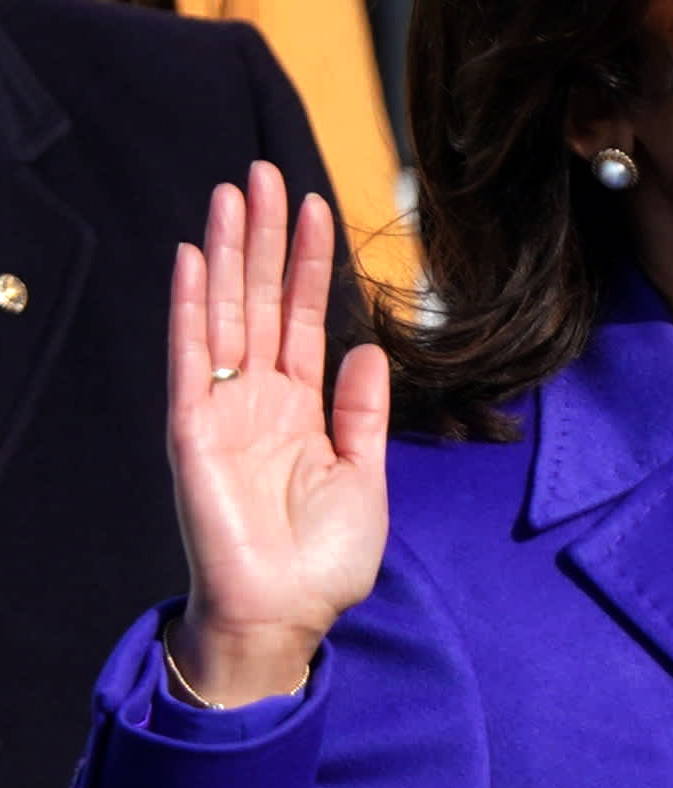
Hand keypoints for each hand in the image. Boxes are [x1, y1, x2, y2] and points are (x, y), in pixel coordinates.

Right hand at [166, 162, 389, 703]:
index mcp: (302, 408)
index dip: (309, 264)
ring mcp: (223, 410)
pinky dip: (191, 308)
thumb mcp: (364, 477)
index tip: (315, 207)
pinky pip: (190, 358)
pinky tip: (192, 259)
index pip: (304, 318)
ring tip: (231, 193)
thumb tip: (366, 350)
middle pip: (261, 300)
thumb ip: (362, 414)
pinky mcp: (192, 430)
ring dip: (226, 253)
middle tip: (265, 172)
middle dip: (264, 237)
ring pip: (225, 313)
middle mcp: (259, 399)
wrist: (286, 616)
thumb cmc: (323, 560)